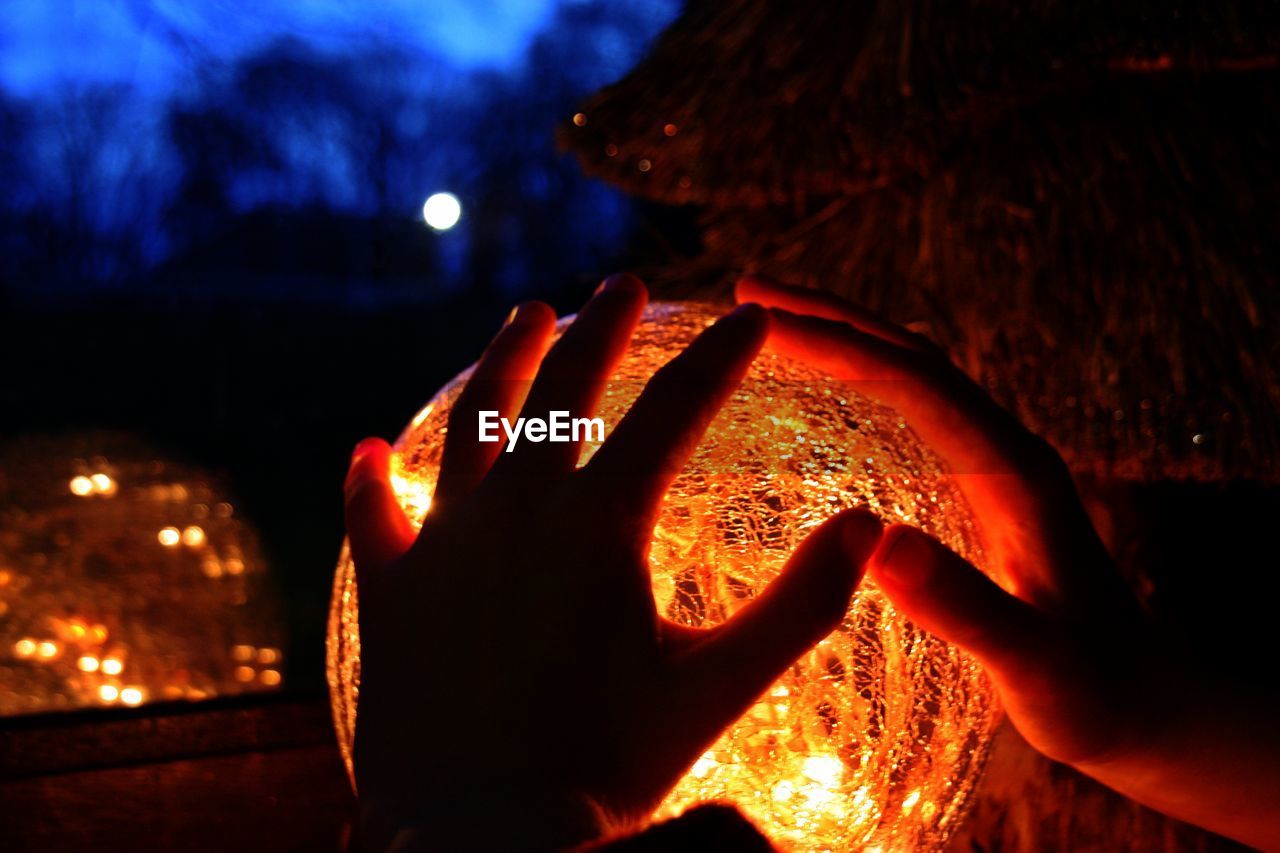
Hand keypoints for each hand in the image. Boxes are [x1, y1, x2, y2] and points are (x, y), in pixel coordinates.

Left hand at [344, 275, 884, 851]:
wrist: (481, 837)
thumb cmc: (609, 769)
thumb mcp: (717, 687)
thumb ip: (799, 604)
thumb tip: (870, 526)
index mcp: (601, 526)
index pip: (674, 411)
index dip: (718, 361)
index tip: (748, 323)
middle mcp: (518, 511)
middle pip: (565, 390)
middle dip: (601, 328)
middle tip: (622, 285)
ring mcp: (445, 543)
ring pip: (474, 420)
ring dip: (503, 360)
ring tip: (527, 315)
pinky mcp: (390, 588)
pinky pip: (370, 512)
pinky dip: (368, 478)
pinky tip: (367, 448)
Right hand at [737, 276, 1279, 850]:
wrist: (1145, 707)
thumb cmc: (1092, 692)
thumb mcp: (1033, 663)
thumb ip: (964, 606)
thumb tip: (877, 540)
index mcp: (1014, 473)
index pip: (915, 381)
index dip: (838, 343)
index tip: (764, 319)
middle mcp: (1005, 452)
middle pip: (911, 357)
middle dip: (832, 317)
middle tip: (749, 291)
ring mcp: (995, 468)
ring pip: (913, 377)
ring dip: (846, 340)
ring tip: (773, 325)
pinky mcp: (982, 491)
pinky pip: (914, 414)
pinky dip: (862, 383)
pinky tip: (826, 392)